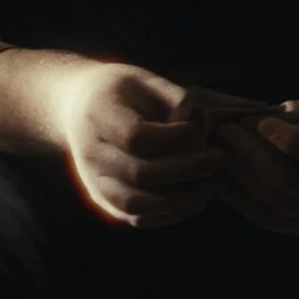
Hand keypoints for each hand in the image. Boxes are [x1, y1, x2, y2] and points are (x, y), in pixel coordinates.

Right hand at [52, 61, 221, 227]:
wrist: (79, 108)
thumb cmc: (122, 91)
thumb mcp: (145, 81)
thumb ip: (174, 99)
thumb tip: (207, 124)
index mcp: (99, 116)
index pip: (136, 137)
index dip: (174, 138)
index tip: (200, 131)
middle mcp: (91, 154)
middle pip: (139, 173)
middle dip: (187, 169)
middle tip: (220, 159)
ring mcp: (94, 182)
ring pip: (136, 205)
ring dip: (180, 200)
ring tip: (212, 186)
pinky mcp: (104, 200)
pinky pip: (136, 218)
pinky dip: (169, 215)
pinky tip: (196, 201)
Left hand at [211, 104, 298, 236]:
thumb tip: (265, 113)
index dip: (288, 140)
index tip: (260, 121)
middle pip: (288, 180)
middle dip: (250, 154)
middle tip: (224, 132)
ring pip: (272, 200)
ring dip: (239, 175)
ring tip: (217, 152)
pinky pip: (267, 218)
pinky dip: (241, 199)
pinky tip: (223, 179)